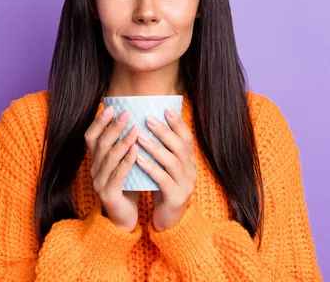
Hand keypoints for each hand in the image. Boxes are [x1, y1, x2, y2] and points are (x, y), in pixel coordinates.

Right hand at [84, 106, 139, 231]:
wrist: (125, 218)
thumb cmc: (127, 186)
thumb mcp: (124, 164)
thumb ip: (124, 146)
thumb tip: (135, 120)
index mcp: (96, 161)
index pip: (91, 137)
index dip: (99, 122)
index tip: (110, 107)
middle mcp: (94, 169)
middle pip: (101, 144)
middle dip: (113, 127)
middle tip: (127, 113)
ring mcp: (99, 182)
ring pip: (109, 158)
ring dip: (123, 141)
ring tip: (136, 128)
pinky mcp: (109, 194)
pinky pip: (118, 174)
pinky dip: (127, 161)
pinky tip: (136, 150)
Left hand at [135, 107, 196, 230]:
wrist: (169, 220)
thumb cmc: (163, 188)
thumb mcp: (165, 166)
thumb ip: (162, 149)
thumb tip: (149, 122)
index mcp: (189, 161)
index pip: (187, 138)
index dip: (178, 123)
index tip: (166, 108)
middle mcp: (191, 171)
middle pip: (181, 146)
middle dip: (164, 131)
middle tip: (148, 118)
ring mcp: (185, 185)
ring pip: (172, 162)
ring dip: (155, 147)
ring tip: (139, 136)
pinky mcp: (176, 198)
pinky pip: (163, 180)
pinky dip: (151, 167)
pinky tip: (138, 158)